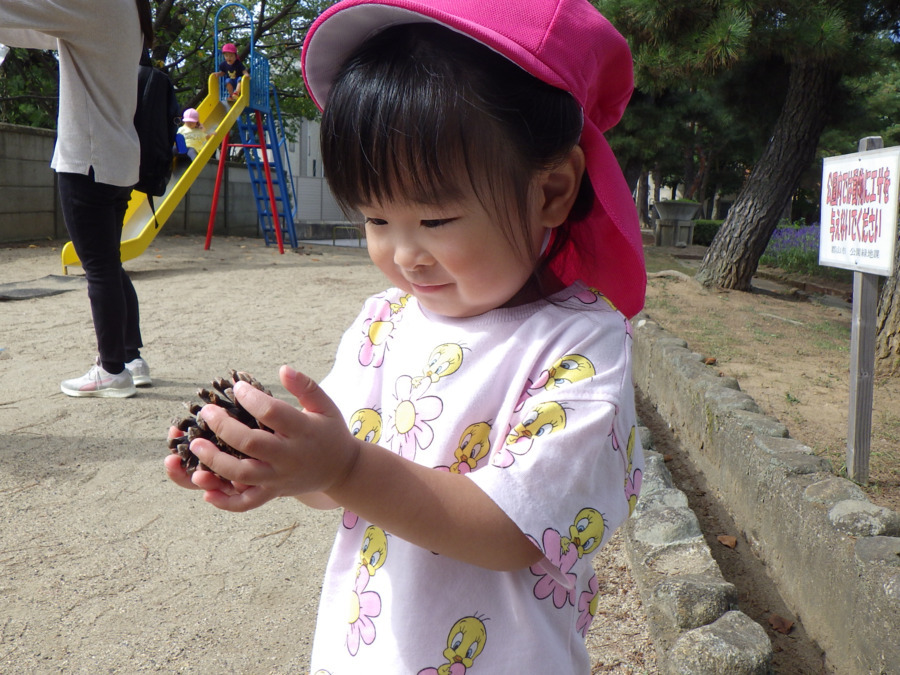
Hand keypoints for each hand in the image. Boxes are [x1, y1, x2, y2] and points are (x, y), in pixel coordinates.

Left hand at [172, 365, 359, 511]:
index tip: (237, 387)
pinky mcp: (272, 493)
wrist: (342, 470)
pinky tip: (205, 490)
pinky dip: (224, 501)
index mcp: (303, 431)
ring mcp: (279, 478)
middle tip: (206, 412)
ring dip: (214, 461)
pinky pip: (246, 503)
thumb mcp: (324, 405)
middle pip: (250, 444)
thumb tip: (282, 369)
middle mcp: (289, 457)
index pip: (272, 413)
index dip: (251, 398)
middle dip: (223, 427)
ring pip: (242, 474)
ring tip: (195, 444)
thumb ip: (305, 386)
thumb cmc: (329, 431)